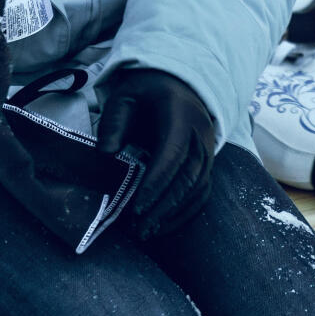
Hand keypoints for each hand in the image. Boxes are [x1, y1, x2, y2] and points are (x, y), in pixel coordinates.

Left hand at [95, 68, 216, 238]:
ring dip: (174, 213)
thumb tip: (106, 153)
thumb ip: (114, 122)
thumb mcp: (125, 96)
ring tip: (148, 231)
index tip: (137, 207)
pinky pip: (202, 191)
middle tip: (139, 228)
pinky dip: (186, 211)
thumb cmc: (147, 92)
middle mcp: (200, 134)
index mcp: (180, 115)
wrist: (178, 84)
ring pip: (197, 188)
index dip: (156, 182)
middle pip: (187, 176)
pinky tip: (165, 225)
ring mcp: (208, 149)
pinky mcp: (208, 163)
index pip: (172, 154)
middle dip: (163, 206)